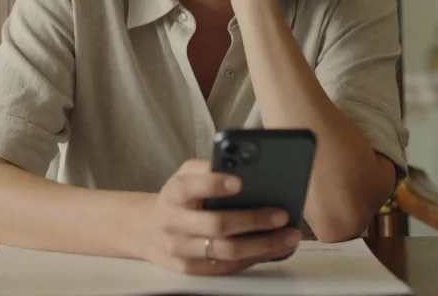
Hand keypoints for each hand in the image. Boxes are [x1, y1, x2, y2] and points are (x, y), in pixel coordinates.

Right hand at [136, 159, 302, 274]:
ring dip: (263, 245)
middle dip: (252, 220)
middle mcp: (174, 223)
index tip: (240, 182)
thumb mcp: (186, 175)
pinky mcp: (191, 269)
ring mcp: (181, 250)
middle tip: (281, 214)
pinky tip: (274, 248)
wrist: (148, 230)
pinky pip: (227, 267)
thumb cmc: (179, 198)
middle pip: (216, 225)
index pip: (191, 188)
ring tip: (289, 236)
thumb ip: (209, 169)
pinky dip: (255, 258)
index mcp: (173, 194)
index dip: (214, 184)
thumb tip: (246, 168)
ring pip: (226, 252)